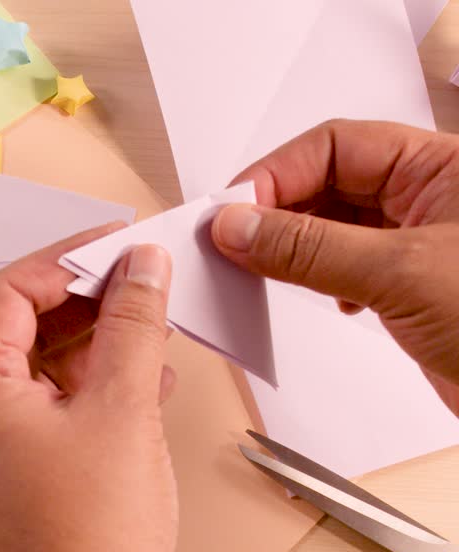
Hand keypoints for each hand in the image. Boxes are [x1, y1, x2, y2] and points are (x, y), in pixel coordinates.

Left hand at [0, 227, 176, 551]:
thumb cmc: (92, 542)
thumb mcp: (123, 412)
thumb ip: (133, 327)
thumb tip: (140, 264)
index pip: (6, 294)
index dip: (65, 261)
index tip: (120, 247)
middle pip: (13, 332)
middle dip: (81, 304)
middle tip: (141, 286)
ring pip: (28, 376)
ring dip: (87, 350)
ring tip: (150, 337)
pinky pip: (34, 418)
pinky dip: (80, 396)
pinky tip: (137, 389)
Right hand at [212, 119, 458, 414]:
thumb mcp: (400, 275)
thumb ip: (309, 247)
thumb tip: (237, 226)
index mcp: (444, 166)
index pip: (337, 146)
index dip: (277, 173)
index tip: (231, 212)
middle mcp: (429, 196)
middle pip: (328, 180)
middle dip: (275, 208)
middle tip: (227, 239)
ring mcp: (416, 242)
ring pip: (329, 225)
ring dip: (286, 245)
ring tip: (249, 266)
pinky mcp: (406, 287)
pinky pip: (339, 265)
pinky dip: (309, 276)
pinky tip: (301, 293)